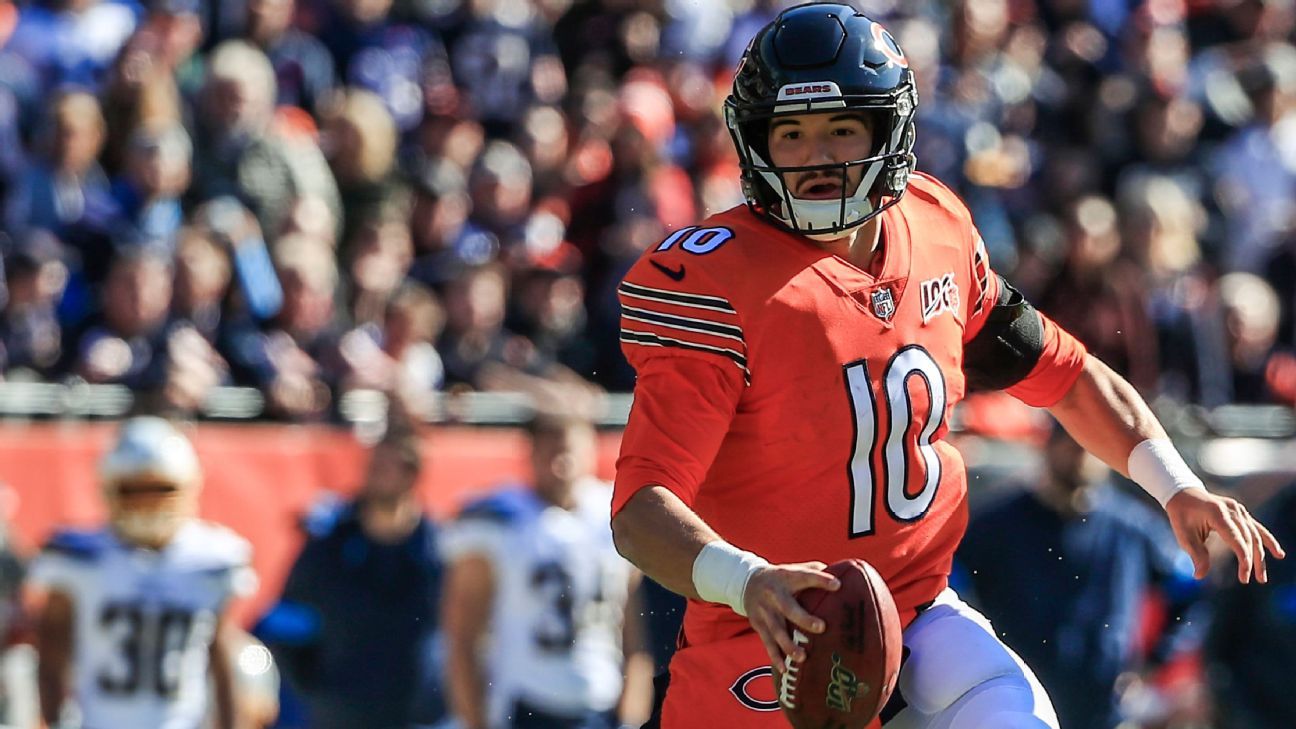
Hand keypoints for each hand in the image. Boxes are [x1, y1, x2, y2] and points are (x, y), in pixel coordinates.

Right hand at [743, 561, 839, 669]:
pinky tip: (784, 668)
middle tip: (821, 627)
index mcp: (787, 578)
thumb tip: (844, 574)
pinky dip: (775, 656)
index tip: (837, 585)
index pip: (804, 576)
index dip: (820, 580)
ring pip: (777, 630)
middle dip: (804, 619)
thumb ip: (814, 571)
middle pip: (789, 607)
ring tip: (803, 657)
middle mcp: (774, 594)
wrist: (747, 583)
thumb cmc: (781, 578)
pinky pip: (767, 642)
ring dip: (788, 645)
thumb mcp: (793, 570)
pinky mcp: (758, 624)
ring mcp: (765, 611)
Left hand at [1165, 488, 1284, 582]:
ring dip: (1262, 555)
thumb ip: (1195, 554)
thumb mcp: (1183, 534)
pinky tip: (1278, 554)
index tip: (1244, 577)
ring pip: (1255, 535)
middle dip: (1254, 561)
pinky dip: (1267, 541)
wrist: (1183, 494)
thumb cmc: (1182, 515)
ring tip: (1263, 576)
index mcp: (1217, 513)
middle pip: (1249, 538)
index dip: (1244, 559)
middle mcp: (1232, 509)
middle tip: (1257, 580)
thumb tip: (1200, 576)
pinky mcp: (1241, 512)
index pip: (1237, 539)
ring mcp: (1238, 509)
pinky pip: (1256, 528)